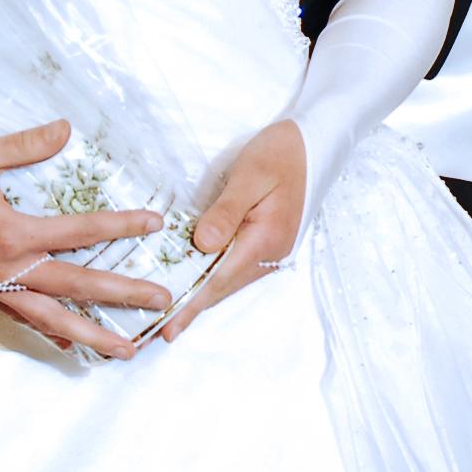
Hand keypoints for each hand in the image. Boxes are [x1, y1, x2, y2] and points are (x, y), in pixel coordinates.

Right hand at [0, 119, 170, 359]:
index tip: (154, 223)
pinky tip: (72, 342)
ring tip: (126, 350)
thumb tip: (67, 129)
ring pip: (53, 318)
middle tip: (163, 304)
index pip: (80, 231)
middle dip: (123, 295)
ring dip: (93, 335)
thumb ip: (25, 145)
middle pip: (77, 287)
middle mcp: (9, 269)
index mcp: (12, 234)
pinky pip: (25, 320)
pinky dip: (52, 333)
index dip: (120, 226)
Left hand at [161, 120, 307, 339]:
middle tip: (158, 329)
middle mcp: (269, 252)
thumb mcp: (250, 174)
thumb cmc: (280, 153)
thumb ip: (226, 211)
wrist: (314, 143)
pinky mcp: (265, 241)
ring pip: (229, 280)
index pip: (220, 279)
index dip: (191, 304)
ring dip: (201, 294)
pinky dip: (212, 278)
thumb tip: (203, 245)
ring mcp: (269, 249)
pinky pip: (234, 267)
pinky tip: (195, 280)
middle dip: (191, 307)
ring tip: (169, 310)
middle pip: (223, 287)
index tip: (168, 328)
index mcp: (264, 239)